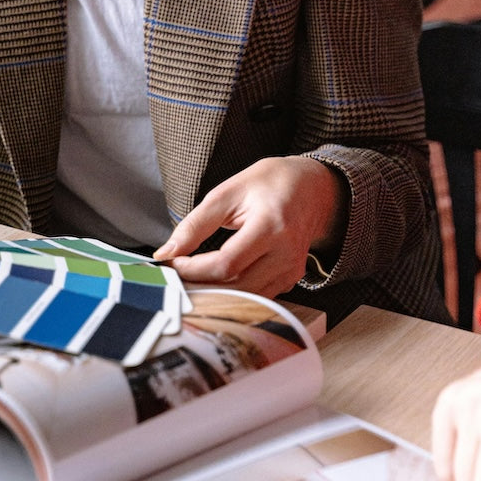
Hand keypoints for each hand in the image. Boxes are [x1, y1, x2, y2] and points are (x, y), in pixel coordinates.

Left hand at [153, 156, 348, 296]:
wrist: (313, 187)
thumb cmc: (269, 183)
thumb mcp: (227, 193)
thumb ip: (195, 224)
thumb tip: (167, 252)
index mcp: (270, 225)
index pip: (227, 263)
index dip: (194, 270)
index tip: (171, 264)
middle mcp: (286, 253)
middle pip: (237, 287)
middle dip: (201, 285)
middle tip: (175, 277)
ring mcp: (292, 270)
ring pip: (247, 297)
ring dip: (215, 293)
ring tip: (190, 280)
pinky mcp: (292, 279)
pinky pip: (258, 296)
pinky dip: (233, 292)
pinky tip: (214, 282)